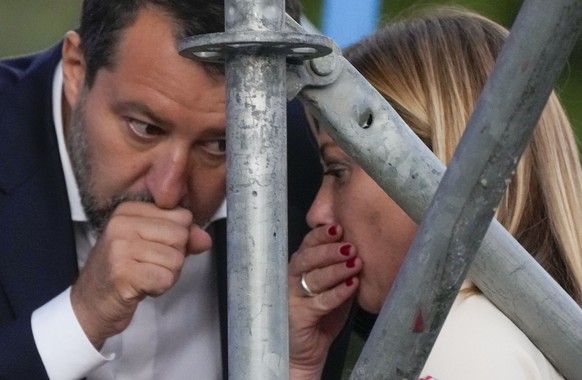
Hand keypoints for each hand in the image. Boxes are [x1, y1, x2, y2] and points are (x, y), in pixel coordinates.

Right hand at [70, 201, 211, 348]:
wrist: (91, 304)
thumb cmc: (123, 271)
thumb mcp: (153, 245)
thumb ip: (183, 238)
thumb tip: (205, 239)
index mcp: (129, 210)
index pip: (182, 216)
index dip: (178, 239)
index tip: (155, 248)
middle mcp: (122, 224)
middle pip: (181, 236)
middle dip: (174, 258)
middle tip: (150, 266)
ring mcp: (120, 248)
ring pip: (176, 259)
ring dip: (167, 275)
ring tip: (144, 276)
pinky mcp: (122, 273)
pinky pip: (165, 279)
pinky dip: (159, 288)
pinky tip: (141, 287)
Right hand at [289, 224, 361, 378]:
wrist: (306, 351)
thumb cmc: (321, 315)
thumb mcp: (332, 287)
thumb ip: (340, 269)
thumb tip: (361, 248)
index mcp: (301, 266)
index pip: (308, 244)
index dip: (321, 235)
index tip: (339, 228)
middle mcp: (293, 278)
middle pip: (307, 257)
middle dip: (329, 250)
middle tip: (350, 246)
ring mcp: (293, 296)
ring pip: (314, 277)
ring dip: (336, 269)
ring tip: (355, 263)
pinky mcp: (299, 315)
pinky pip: (320, 301)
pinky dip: (338, 292)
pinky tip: (352, 285)